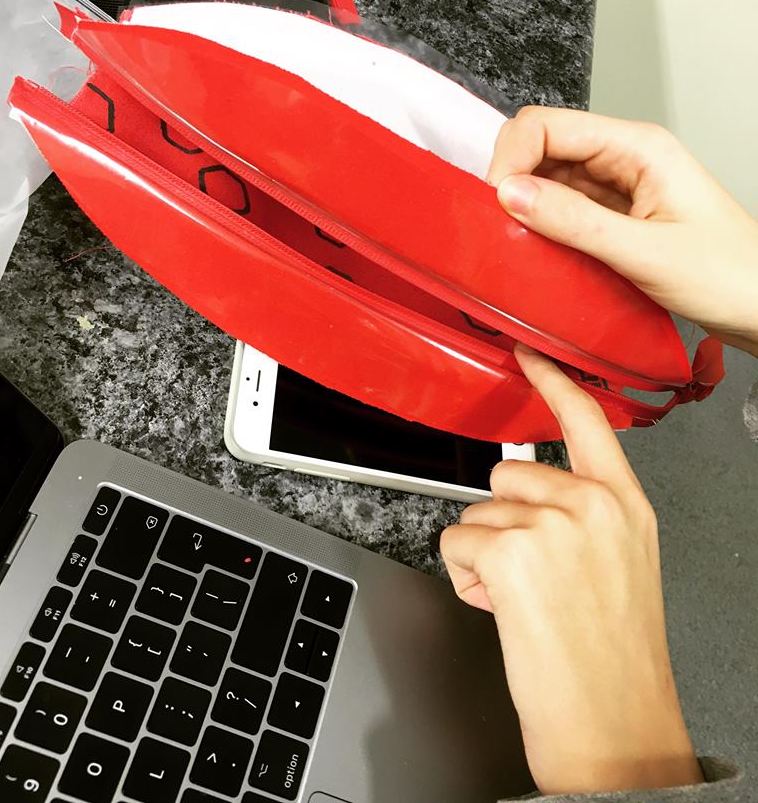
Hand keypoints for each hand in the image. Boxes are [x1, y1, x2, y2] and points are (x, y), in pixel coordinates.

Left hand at [441, 345, 702, 794]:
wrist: (614, 726)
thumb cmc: (613, 658)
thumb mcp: (619, 564)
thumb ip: (581, 515)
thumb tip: (525, 496)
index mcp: (623, 504)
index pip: (586, 419)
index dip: (551, 381)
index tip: (527, 354)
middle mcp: (590, 505)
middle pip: (505, 476)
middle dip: (503, 523)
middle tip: (535, 579)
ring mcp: (550, 525)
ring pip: (475, 515)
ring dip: (485, 557)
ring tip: (525, 603)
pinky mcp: (509, 552)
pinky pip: (455, 544)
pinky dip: (466, 580)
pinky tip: (504, 612)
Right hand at [487, 107, 757, 355]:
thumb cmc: (729, 276)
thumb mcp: (646, 251)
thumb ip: (574, 221)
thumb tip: (509, 195)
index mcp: (637, 147)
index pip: (546, 125)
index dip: (511, 159)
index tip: (496, 204)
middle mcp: (623, 158)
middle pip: (540, 148)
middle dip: (511, 182)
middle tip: (499, 228)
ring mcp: (616, 188)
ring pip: (546, 181)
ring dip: (523, 209)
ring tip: (516, 246)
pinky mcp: (612, 218)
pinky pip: (561, 212)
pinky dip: (540, 230)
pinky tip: (537, 254)